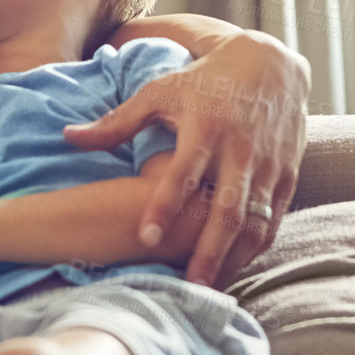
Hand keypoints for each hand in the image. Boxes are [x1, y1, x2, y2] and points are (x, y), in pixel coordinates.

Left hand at [64, 30, 308, 287]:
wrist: (272, 64)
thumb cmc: (205, 81)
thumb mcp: (160, 92)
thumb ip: (117, 123)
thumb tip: (67, 138)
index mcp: (206, 127)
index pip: (183, 173)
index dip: (165, 206)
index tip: (144, 237)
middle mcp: (241, 148)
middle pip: (226, 210)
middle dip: (208, 251)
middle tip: (188, 287)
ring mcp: (269, 164)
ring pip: (255, 222)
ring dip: (234, 259)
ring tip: (209, 290)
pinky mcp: (288, 174)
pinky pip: (274, 219)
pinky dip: (256, 247)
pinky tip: (235, 268)